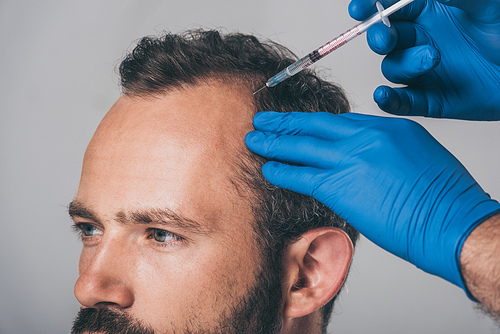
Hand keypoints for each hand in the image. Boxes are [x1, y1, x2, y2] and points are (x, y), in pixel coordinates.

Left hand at [245, 111, 499, 292]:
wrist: (449, 219)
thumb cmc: (442, 195)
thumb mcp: (417, 154)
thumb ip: (384, 148)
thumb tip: (360, 153)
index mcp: (386, 127)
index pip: (336, 121)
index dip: (309, 121)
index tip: (294, 121)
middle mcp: (365, 138)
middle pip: (313, 126)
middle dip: (283, 123)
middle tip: (262, 120)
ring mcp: (350, 159)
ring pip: (301, 147)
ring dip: (273, 143)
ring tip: (254, 139)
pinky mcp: (340, 186)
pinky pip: (301, 175)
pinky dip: (281, 171)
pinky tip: (267, 169)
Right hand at [348, 0, 499, 119]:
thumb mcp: (486, 4)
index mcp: (429, 14)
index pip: (389, 7)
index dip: (370, 6)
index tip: (360, 6)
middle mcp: (420, 42)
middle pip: (383, 39)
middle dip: (378, 37)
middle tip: (386, 37)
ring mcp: (422, 72)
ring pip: (393, 68)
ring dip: (405, 64)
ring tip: (432, 59)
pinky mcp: (429, 99)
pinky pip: (401, 102)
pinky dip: (389, 101)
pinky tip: (385, 95)